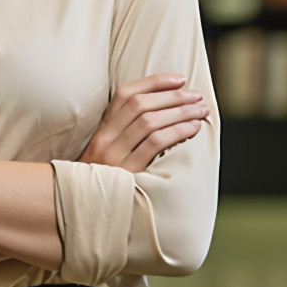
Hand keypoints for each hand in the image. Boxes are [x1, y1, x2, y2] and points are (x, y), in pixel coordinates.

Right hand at [78, 74, 209, 172]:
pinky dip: (176, 132)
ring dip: (179, 112)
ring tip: (201, 110)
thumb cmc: (105, 180)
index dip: (154, 83)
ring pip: (149, 122)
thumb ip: (125, 133)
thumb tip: (161, 111)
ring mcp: (115, 155)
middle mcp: (105, 138)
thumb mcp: (107, 152)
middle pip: (140, 105)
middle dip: (173, 96)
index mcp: (102, 129)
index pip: (125, 95)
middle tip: (197, 96)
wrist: (85, 207)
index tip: (180, 78)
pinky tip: (193, 129)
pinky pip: (155, 144)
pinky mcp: (128, 173)